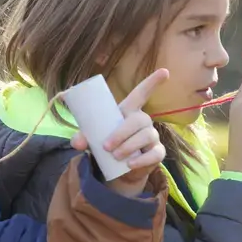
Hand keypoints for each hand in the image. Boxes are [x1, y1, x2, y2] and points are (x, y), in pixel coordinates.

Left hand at [70, 69, 168, 197]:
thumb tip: (77, 142)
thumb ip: (82, 138)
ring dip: (129, 146)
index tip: (164, 72)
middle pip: (139, 120)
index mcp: (129, 111)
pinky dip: (141, 160)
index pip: (141, 94)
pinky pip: (154, 154)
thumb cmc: (106, 146)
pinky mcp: (157, 153)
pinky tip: (130, 164)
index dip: (152, 82)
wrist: (117, 170)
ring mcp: (152, 137)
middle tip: (106, 146)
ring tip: (115, 156)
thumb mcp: (92, 139)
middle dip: (122, 133)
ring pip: (147, 136)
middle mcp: (143, 121)